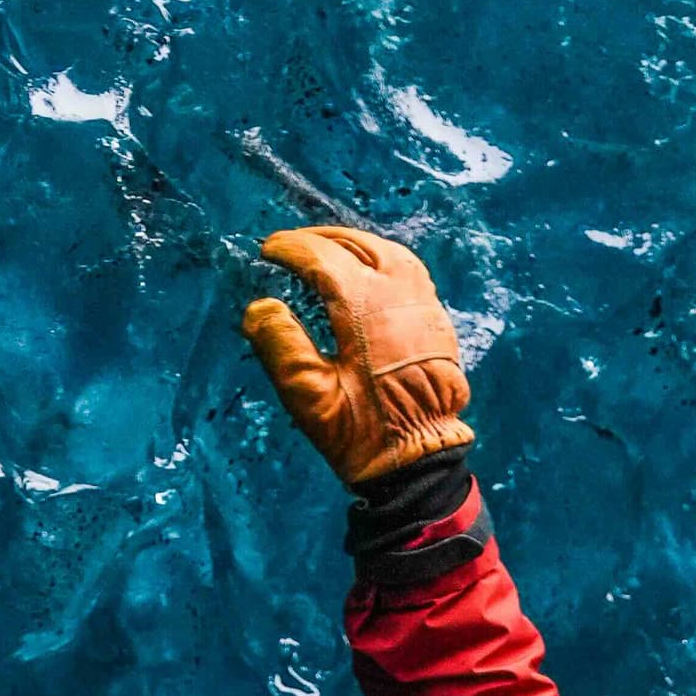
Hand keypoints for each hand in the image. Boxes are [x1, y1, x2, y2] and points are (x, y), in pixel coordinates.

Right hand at [239, 222, 474, 489]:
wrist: (419, 456)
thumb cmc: (361, 431)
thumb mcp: (310, 396)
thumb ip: (281, 346)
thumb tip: (260, 306)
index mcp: (365, 307)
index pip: (323, 258)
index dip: (291, 249)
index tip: (268, 250)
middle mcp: (399, 293)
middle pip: (355, 244)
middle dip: (319, 239)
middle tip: (290, 246)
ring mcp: (423, 302)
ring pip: (386, 250)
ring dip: (351, 243)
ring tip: (324, 249)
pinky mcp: (435, 318)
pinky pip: (407, 269)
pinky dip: (379, 258)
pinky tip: (364, 271)